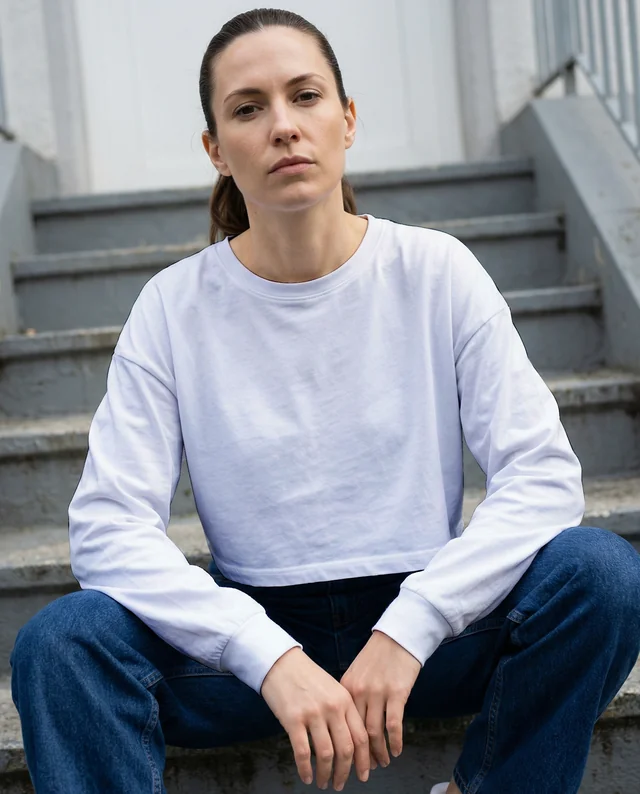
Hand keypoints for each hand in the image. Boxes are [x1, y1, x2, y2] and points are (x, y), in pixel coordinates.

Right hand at [261, 647, 371, 789]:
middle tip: (341, 784)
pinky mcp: (293, 719)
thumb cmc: (307, 677)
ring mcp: (313, 713)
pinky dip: (306, 769)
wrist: (281, 662)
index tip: (363, 774)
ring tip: (324, 783)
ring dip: (326, 774)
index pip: (361, 737)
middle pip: (346, 749)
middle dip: (345, 772)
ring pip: (326, 754)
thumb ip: (343, 712)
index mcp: (345, 700)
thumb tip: (350, 744)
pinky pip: (303, 753)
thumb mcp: (333, 689)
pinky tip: (306, 777)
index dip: (363, 760)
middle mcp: (332, 708)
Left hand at [339, 630, 421, 767]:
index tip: (347, 761)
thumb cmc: (377, 656)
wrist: (397, 636)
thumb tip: (347, 724)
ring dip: (379, 753)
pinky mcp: (397, 693)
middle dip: (361, 757)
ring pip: (375, 733)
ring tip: (382, 764)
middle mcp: (359, 692)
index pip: (342, 726)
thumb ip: (351, 696)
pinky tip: (396, 752)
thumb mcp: (357, 673)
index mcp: (346, 689)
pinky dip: (395, 742)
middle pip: (357, 733)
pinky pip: (394, 725)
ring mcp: (378, 693)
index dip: (346, 747)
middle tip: (364, 772)